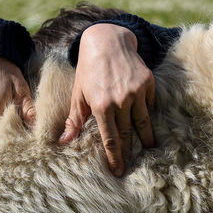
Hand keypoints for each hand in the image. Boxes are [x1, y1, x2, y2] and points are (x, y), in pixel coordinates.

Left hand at [59, 22, 155, 175]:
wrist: (107, 41)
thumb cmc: (88, 70)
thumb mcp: (78, 94)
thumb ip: (74, 120)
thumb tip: (63, 142)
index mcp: (101, 105)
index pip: (110, 139)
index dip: (115, 157)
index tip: (118, 171)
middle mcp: (120, 100)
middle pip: (128, 133)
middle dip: (130, 151)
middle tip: (133, 165)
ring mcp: (136, 91)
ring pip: (143, 122)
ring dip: (146, 138)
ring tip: (148, 149)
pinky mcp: (147, 82)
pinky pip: (149, 104)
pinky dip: (147, 112)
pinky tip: (146, 120)